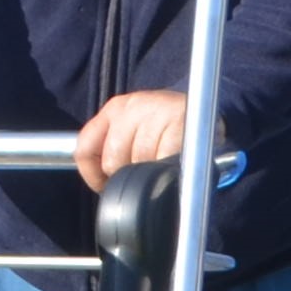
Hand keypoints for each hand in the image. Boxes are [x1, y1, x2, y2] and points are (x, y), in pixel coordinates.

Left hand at [76, 86, 198, 187]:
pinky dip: (167, 169)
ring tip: (161, 165)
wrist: (206, 109)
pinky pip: (163, 159)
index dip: (92, 175)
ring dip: (149, 174)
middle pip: (112, 160)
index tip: (105, 185)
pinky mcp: (179, 120)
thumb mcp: (133, 131)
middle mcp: (132, 106)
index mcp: (114, 109)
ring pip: (138, 162)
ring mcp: (155, 110)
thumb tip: (102, 184)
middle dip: (125, 177)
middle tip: (142, 175)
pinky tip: (173, 164)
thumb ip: (113, 150)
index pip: (85, 148)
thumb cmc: (165, 129)